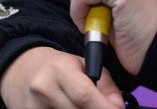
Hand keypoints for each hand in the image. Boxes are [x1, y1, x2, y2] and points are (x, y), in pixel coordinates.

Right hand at [0, 47, 123, 108]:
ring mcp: (33, 107)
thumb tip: (118, 106)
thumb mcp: (84, 65)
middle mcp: (44, 89)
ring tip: (85, 106)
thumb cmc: (60, 67)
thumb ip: (105, 84)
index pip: (84, 95)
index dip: (103, 107)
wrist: (25, 70)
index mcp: (61, 69)